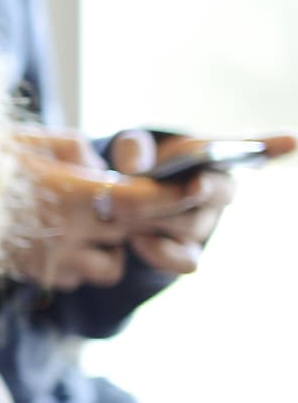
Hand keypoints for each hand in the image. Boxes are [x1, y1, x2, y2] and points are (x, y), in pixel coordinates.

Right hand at [7, 126, 173, 291]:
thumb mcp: (36, 140)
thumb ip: (81, 154)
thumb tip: (104, 171)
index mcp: (76, 193)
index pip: (147, 202)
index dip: (174, 196)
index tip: (189, 187)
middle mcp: (71, 232)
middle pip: (135, 237)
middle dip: (143, 223)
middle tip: (132, 206)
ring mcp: (52, 259)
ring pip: (108, 268)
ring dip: (108, 250)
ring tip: (90, 229)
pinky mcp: (33, 276)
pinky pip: (74, 279)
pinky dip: (76, 265)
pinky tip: (58, 243)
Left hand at [106, 130, 297, 274]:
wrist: (122, 205)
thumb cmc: (138, 166)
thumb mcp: (133, 149)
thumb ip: (135, 148)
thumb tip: (135, 166)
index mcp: (210, 156)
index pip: (247, 148)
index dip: (269, 145)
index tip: (291, 141)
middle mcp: (217, 190)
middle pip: (218, 192)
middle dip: (188, 192)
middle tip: (165, 189)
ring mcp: (205, 223)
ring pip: (194, 226)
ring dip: (157, 220)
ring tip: (121, 211)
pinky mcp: (189, 253)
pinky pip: (187, 261)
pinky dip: (161, 252)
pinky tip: (138, 240)